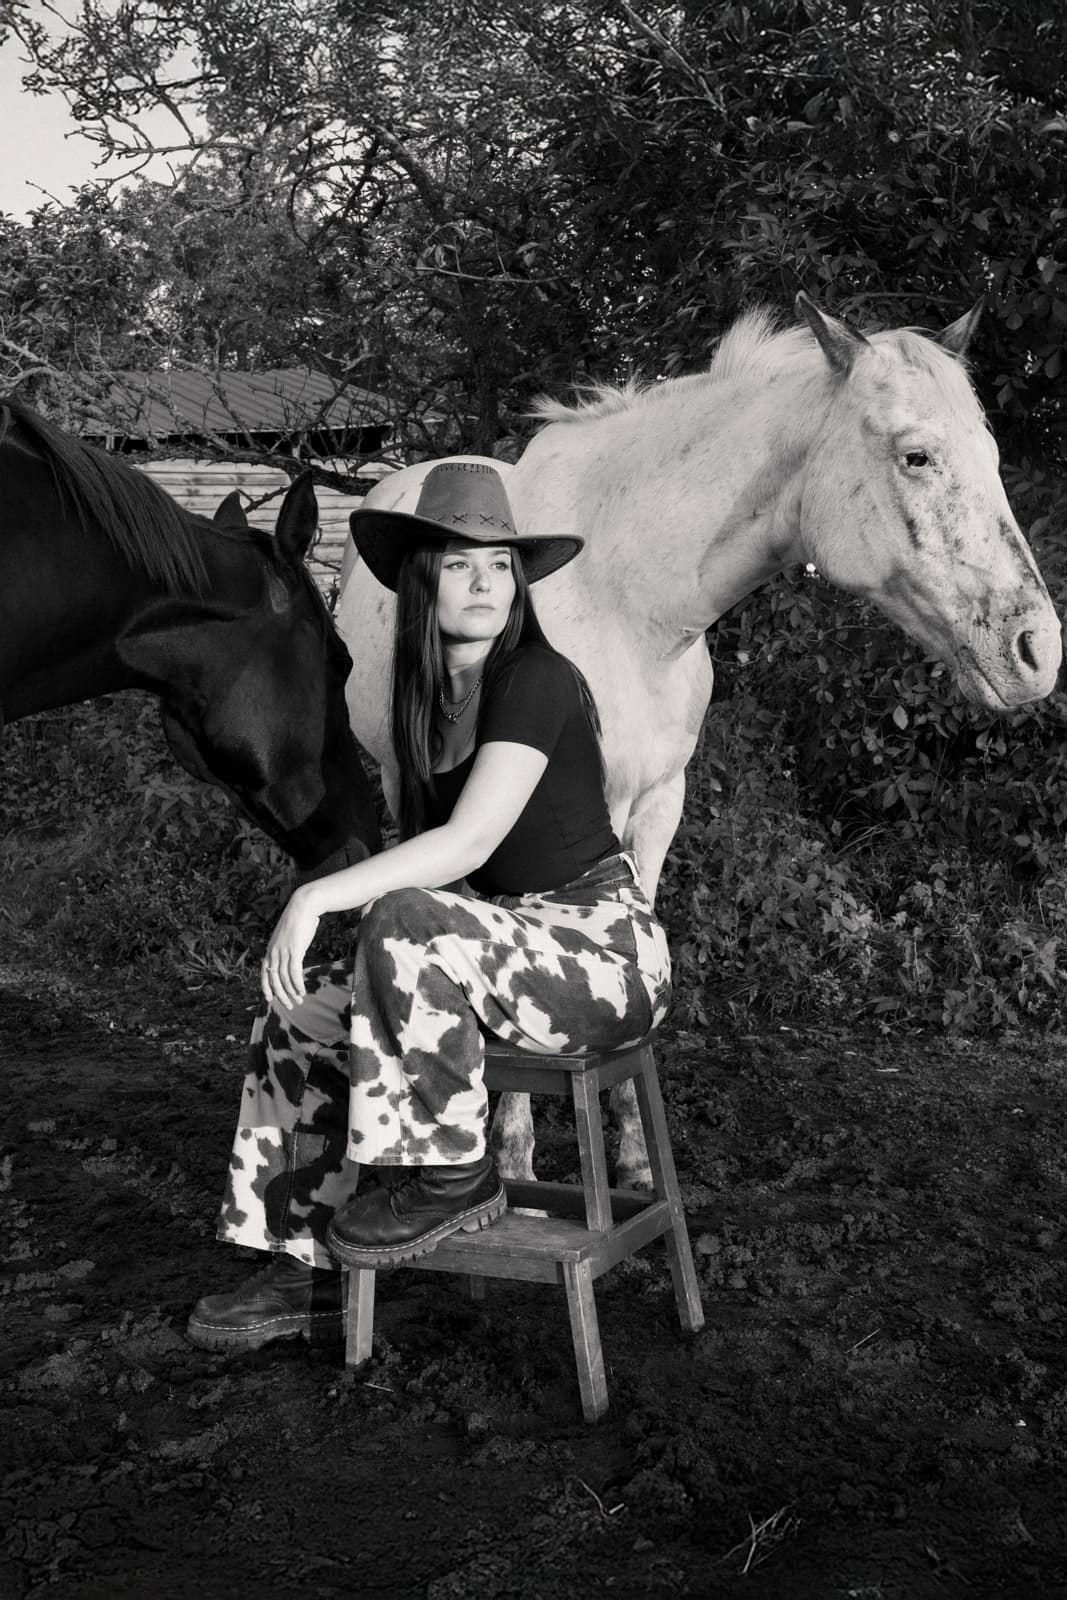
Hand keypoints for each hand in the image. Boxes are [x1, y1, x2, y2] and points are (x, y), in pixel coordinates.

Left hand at [261, 890, 318, 1009]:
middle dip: (281, 995)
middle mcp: (274, 951)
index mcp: (270, 949)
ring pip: (284, 978)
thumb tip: (290, 957)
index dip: (266, 987)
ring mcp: (283, 951)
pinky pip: (294, 972)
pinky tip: (302, 991)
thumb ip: (286, 947)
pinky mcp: (295, 950)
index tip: (270, 999)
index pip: (264, 972)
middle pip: (274, 979)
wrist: (304, 905)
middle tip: (289, 1005)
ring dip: (291, 992)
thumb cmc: (299, 920)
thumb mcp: (287, 935)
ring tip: (299, 1000)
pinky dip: (298, 984)